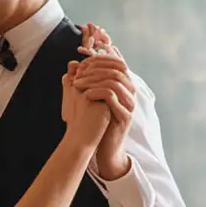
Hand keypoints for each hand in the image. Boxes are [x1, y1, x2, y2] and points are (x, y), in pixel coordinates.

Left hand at [72, 29, 136, 178]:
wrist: (104, 148)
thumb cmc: (97, 122)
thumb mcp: (91, 98)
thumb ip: (86, 79)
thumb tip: (75, 62)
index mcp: (124, 85)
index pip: (116, 62)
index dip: (100, 59)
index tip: (82, 62)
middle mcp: (130, 92)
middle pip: (117, 69)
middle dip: (95, 69)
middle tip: (77, 73)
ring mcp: (129, 104)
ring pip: (115, 81)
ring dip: (94, 80)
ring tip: (77, 85)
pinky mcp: (125, 116)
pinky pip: (112, 97)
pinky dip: (97, 93)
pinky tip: (85, 96)